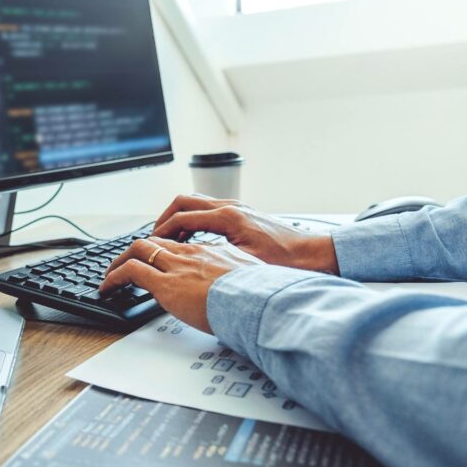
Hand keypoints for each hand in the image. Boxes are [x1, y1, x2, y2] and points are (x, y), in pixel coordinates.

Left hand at [101, 237, 264, 333]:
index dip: (167, 249)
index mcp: (216, 251)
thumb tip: (241, 294)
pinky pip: (131, 272)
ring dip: (122, 260)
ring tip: (112, 273)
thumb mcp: (254, 282)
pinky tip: (108, 287)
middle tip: (128, 261)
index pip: (183, 244)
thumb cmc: (263, 298)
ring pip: (140, 249)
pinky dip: (115, 277)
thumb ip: (240, 282)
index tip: (160, 257)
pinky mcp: (166, 283)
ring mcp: (178, 266)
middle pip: (158, 240)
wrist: (262, 302)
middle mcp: (193, 253)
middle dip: (139, 249)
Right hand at [152, 194, 339, 273]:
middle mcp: (231, 207)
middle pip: (184, 202)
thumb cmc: (287, 262)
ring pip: (196, 203)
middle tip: (153, 238)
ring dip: (179, 218)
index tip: (150, 245)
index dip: (161, 232)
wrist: (315, 256)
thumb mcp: (245, 264)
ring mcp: (237, 208)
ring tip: (170, 238)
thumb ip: (213, 258)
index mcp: (228, 217)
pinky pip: (208, 210)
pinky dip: (194, 220)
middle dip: (164, 219)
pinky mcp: (243, 215)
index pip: (181, 217)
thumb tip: (187, 263)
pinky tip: (194, 239)